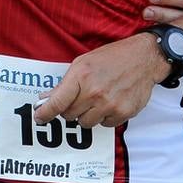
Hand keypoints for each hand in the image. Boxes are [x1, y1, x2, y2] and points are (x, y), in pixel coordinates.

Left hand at [32, 34, 168, 128]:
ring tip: (95, 99)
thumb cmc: (112, 58)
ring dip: (86, 115)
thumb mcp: (83, 63)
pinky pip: (104, 125)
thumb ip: (65, 83)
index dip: (45, 113)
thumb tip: (46, 98)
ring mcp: (110, 104)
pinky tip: (109, 102)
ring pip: (85, 123)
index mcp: (81, 76)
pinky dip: (103, 117)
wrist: (144, 58)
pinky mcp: (123, 113)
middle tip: (77, 99)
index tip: (39, 118)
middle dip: (69, 109)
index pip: (57, 102)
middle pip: (69, 115)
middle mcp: (94, 92)